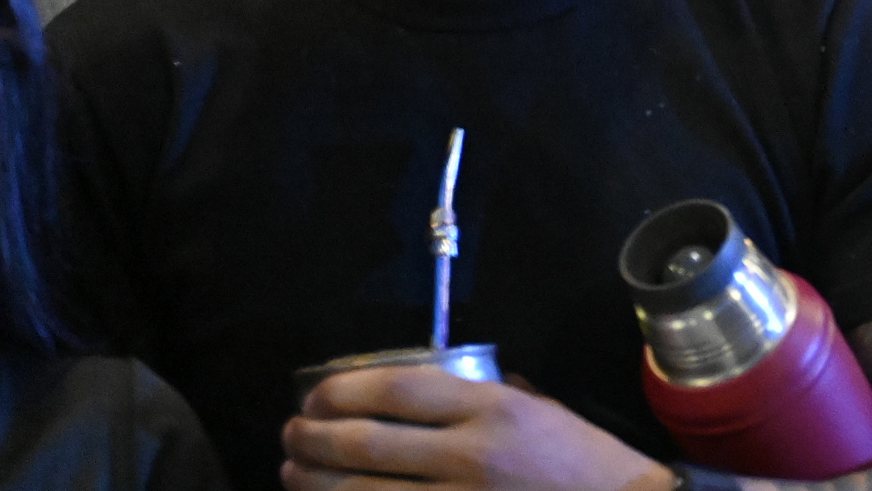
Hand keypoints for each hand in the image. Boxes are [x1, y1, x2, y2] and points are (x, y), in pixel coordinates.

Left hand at [283, 368, 669, 490]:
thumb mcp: (536, 409)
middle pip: (364, 443)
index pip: (396, 389)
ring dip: (313, 482)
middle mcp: (468, 454)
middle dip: (311, 438)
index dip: (341, 390)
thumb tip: (420, 395)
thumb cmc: (579, 459)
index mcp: (491, 408)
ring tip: (295, 472)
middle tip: (292, 433)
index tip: (317, 395)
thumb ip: (482, 399)